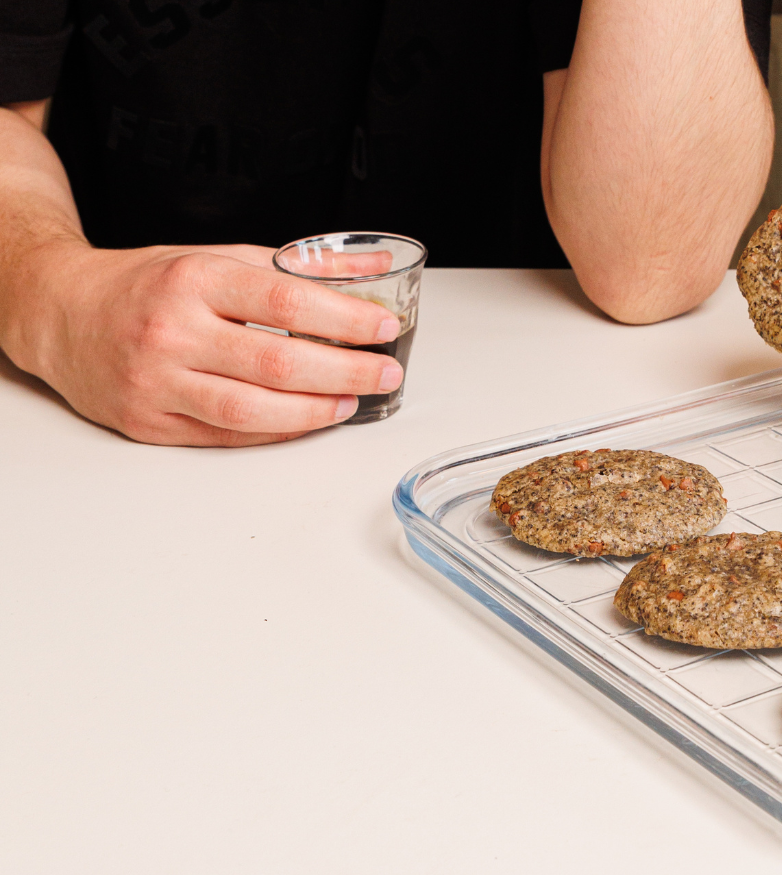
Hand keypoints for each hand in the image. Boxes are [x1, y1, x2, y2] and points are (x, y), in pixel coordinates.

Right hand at [11, 241, 405, 445]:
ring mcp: (156, 381)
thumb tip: (375, 266)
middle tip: (384, 373)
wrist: (61, 312)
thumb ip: (299, 267)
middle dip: (346, 372)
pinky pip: (226, 436)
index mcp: (194, 279)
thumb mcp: (219, 259)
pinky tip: (307, 420)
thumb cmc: (149, 284)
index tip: (382, 327)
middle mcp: (172, 330)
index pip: (286, 302)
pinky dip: (276, 432)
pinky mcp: (148, 421)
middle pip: (278, 363)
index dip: (344, 319)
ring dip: (314, 411)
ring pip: (252, 410)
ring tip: (351, 402)